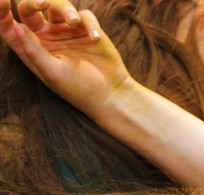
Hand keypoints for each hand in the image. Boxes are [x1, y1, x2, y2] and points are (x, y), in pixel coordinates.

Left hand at [0, 0, 131, 118]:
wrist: (110, 94)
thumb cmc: (79, 89)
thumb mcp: (52, 72)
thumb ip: (33, 50)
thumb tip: (16, 27)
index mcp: (32, 50)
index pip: (9, 26)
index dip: (1, 12)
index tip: (2, 0)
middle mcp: (46, 38)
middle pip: (31, 8)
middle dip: (35, 1)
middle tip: (43, 4)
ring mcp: (66, 32)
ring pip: (57, 5)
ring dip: (64, 8)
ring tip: (74, 21)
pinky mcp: (86, 29)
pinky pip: (84, 16)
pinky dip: (90, 24)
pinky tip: (95, 39)